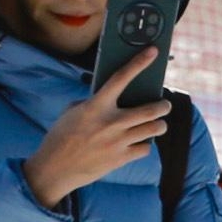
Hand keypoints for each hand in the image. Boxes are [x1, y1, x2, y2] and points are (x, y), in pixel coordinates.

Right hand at [23, 52, 173, 209]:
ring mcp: (118, 141)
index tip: (153, 52)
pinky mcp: (121, 159)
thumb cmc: (62, 137)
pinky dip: (145, 144)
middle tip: (165, 104)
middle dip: (163, 106)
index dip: (139, 62)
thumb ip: (94, 103)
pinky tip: (140, 142)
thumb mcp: (73, 111)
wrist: (56, 168)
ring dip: (159, 125)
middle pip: (150, 110)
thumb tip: (113, 99)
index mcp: (96, 106)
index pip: (121, 77)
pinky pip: (145, 148)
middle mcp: (111, 122)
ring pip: (154, 129)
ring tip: (158, 123)